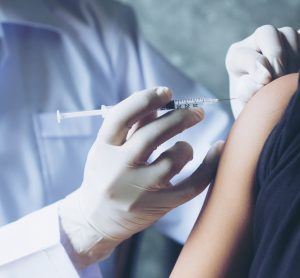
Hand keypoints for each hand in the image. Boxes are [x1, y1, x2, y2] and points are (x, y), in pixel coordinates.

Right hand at [59, 87, 223, 265]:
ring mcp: (137, 190)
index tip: (167, 92)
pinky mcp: (156, 206)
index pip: (122, 116)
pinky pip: (191, 186)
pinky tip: (217, 149)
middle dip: (179, 118)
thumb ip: (132, 126)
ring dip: (185, 148)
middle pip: (152, 135)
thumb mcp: (109, 149)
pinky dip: (209, 166)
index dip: (146, 99)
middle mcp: (117, 169)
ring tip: (184, 147)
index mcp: (102, 149)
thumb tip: (158, 103)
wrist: (96, 220)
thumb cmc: (105, 176)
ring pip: (172, 161)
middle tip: (197, 112)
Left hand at [226, 25, 299, 117]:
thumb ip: (248, 94)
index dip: (255, 65)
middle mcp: (254, 45)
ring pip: (288, 34)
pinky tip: (296, 73)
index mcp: (235, 59)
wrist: (266, 110)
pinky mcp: (294, 45)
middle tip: (280, 77)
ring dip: (293, 56)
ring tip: (289, 78)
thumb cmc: (253, 110)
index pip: (243, 54)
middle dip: (275, 55)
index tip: (265, 81)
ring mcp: (277, 42)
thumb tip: (263, 80)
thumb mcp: (245, 107)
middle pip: (266, 33)